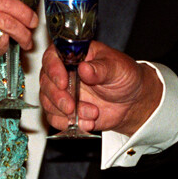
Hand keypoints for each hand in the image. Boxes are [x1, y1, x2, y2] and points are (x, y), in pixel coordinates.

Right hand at [39, 42, 162, 134]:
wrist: (131, 102)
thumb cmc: (123, 77)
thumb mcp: (117, 68)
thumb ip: (101, 68)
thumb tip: (84, 68)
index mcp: (75, 55)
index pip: (53, 56)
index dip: (53, 69)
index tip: (63, 82)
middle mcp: (64, 72)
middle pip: (45, 81)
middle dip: (57, 96)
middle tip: (71, 106)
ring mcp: (63, 92)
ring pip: (47, 101)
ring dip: (65, 112)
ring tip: (91, 114)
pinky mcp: (65, 110)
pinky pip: (54, 118)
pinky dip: (68, 123)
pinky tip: (87, 122)